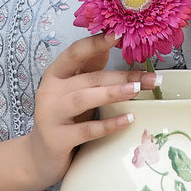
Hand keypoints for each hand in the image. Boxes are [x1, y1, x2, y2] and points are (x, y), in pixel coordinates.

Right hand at [23, 32, 158, 190]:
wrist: (39, 157)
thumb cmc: (64, 119)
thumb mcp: (74, 91)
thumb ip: (90, 69)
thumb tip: (115, 42)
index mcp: (55, 75)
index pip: (75, 52)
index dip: (96, 42)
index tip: (119, 33)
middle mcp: (49, 91)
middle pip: (88, 78)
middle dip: (122, 76)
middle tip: (150, 78)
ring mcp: (50, 115)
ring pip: (84, 99)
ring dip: (112, 93)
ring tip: (137, 90)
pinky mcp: (56, 139)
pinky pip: (86, 130)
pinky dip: (108, 124)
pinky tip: (128, 120)